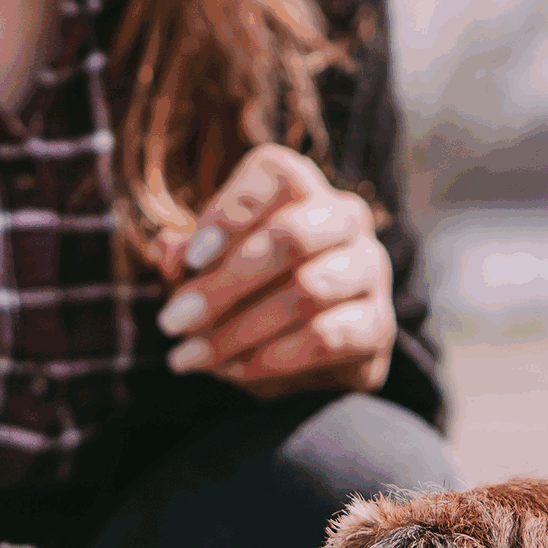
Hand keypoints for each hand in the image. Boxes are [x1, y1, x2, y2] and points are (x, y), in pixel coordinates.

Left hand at [148, 144, 395, 397]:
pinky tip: (237, 371)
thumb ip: (183, 258)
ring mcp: (369, 270)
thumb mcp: (203, 272)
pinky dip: (274, 358)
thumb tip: (169, 253)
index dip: (229, 215)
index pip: (276, 176)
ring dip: (241, 329)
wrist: (297, 352)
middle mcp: (345, 218)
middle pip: (293, 237)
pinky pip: (327, 339)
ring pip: (309, 291)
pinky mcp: (378, 325)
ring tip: (194, 357)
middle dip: (225, 285)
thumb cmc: (242, 292)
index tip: (188, 261)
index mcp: (301, 187)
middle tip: (173, 322)